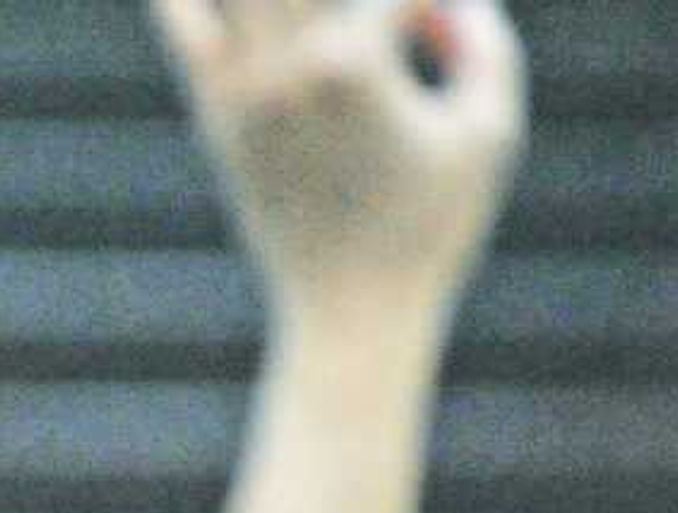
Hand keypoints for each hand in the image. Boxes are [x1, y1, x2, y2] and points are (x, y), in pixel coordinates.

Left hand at [153, 0, 526, 323]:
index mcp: (354, 64)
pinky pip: (187, 30)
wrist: (350, 316)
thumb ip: (484, 42)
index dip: (431, 4)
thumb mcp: (490, 130)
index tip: (438, 26)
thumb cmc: (433, 228)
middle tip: (350, 1)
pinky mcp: (217, 117)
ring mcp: (242, 91)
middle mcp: (286, 67)